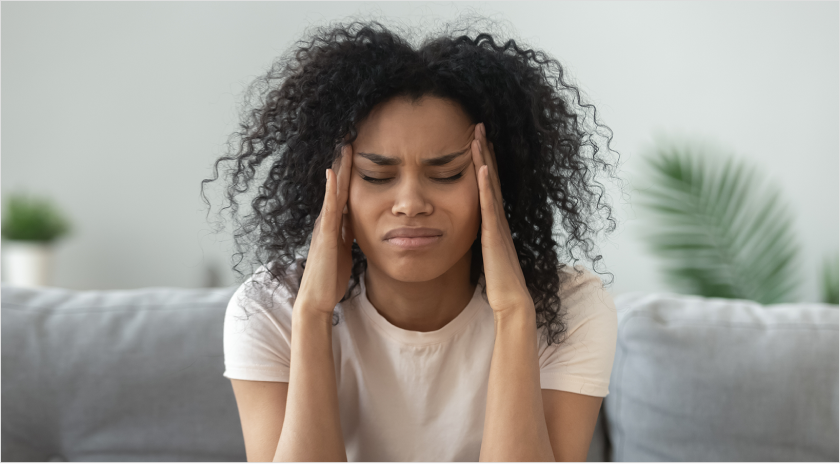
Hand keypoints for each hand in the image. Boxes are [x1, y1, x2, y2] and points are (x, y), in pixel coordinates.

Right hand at [295, 145, 354, 315]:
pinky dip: (331, 190)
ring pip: (333, 192)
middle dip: (344, 164)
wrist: (317, 298)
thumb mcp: (345, 251)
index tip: (357, 154)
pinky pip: (329, 208)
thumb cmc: (331, 278)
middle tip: (350, 139)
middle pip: (337, 187)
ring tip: (344, 146)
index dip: (349, 174)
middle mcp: (326, 221)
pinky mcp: (325, 235)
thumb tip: (358, 224)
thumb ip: (349, 236)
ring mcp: (324, 226)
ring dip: (339, 169)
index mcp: (333, 225)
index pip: (343, 194)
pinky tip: (333, 173)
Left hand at [471, 123, 534, 317]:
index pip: (489, 185)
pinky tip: (482, 167)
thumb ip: (483, 238)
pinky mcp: (494, 235)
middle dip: (485, 151)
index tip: (477, 139)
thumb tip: (472, 229)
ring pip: (490, 185)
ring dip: (485, 159)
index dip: (484, 161)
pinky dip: (486, 186)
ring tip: (478, 135)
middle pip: (492, 177)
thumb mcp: (486, 253)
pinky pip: (489, 206)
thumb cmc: (500, 282)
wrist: (513, 302)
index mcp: (495, 222)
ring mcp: (498, 225)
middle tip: (478, 125)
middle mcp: (498, 218)